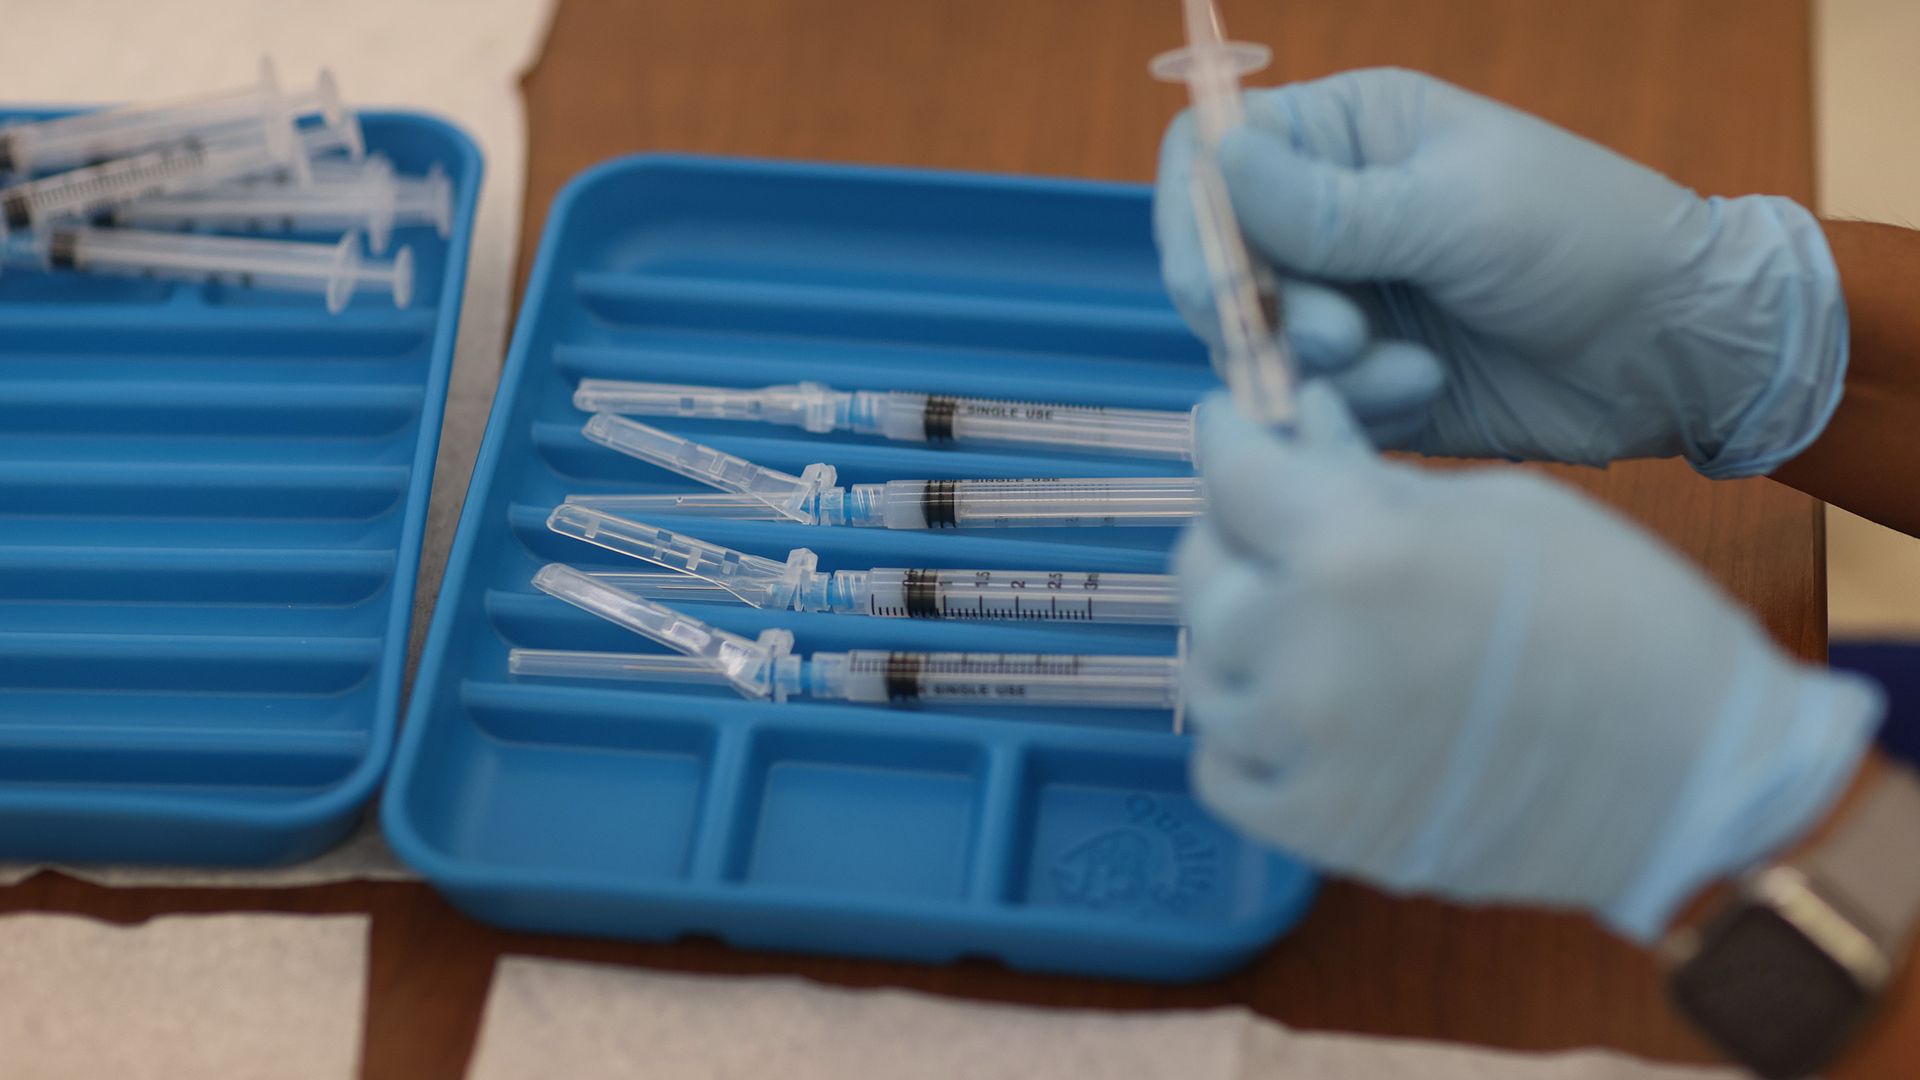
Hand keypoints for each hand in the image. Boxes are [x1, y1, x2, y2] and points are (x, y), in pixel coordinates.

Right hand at [1156, 69, 1846, 476]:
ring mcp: (1343, 300)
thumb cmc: (1585, 239)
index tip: (1223, 280)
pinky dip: (1354, 409)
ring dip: (1320, 371)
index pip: (1209, 156)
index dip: (1194, 218)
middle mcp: (1328, 217)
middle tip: (1339, 337)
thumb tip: (1214, 157)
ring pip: (1255, 346)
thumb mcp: (1454, 210)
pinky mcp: (1364, 378)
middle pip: (1216, 264)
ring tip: (1410, 373)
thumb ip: (1327, 206)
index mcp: (1347, 137)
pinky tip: (1427, 395)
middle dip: (1264, 313)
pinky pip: (1306, 404)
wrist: (1673, 350)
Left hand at [1178, 384, 1880, 938]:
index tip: (1232, 431)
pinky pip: (1220, 768)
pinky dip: (1246, 735)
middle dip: (1233, 538)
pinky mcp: (1313, 830)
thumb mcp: (1497, 507)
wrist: (1693, 772)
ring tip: (1304, 626)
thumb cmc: (1618, 615)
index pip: (1232, 473)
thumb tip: (1301, 421)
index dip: (1229, 440)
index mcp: (1352, 548)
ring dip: (1241, 641)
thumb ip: (1370, 475)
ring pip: (1205, 673)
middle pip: (1201, 574)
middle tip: (1275, 532)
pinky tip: (1300, 711)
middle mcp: (1303, 646)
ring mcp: (1300, 748)